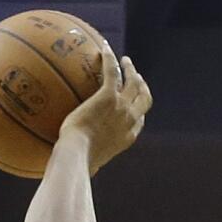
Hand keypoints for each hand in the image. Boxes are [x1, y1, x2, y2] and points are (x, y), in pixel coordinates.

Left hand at [59, 48, 151, 174]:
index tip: (134, 104)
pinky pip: (112, 71)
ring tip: (125, 60)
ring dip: (131, 69)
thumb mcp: (91, 165)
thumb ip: (92, 163)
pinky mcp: (108, 96)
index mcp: (128, 137)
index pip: (140, 120)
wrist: (77, 155)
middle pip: (144, 97)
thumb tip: (85, 172)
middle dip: (142, 85)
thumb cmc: (78, 163)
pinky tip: (104, 49)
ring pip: (134, 81)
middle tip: (136, 76)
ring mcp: (122, 106)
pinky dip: (110, 58)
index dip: (139, 110)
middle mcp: (130, 119)